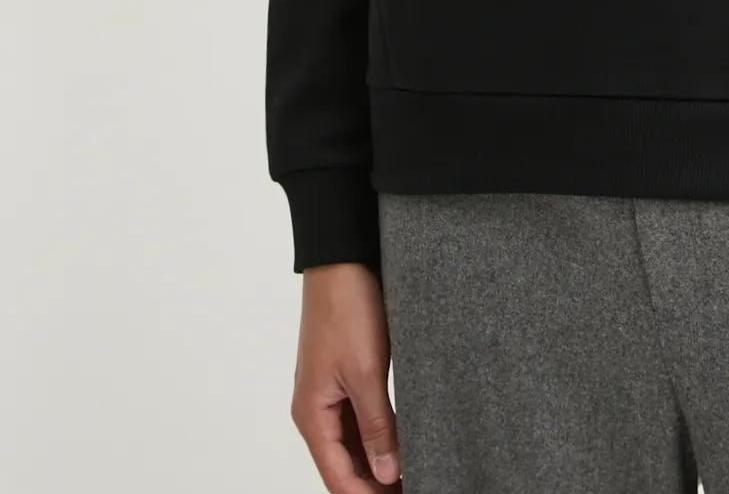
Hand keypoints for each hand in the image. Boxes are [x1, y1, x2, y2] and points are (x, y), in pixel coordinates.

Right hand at [290, 261, 402, 491]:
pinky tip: (403, 440)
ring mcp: (330, 392)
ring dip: (378, 460)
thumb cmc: (346, 309)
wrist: (342, 259)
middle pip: (344, 464)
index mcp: (312, 415)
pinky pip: (359, 417)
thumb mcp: (366, 373)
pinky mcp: (345, 375)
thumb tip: (387, 473)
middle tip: (416, 485)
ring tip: (414, 471)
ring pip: (353, 442)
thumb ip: (377, 426)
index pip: (337, 477)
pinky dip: (379, 433)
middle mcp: (316, 409)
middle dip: (375, 482)